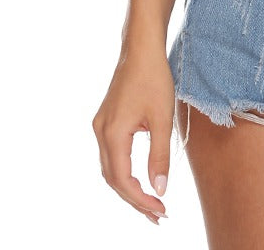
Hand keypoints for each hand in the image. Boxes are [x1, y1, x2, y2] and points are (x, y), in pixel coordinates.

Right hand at [92, 51, 175, 223]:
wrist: (141, 48)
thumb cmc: (154, 78)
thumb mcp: (162, 119)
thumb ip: (160, 156)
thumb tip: (160, 190)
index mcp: (112, 134)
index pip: (123, 180)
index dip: (141, 200)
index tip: (162, 210)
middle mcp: (100, 132)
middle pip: (113, 179)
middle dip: (134, 199)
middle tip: (158, 215)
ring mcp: (100, 126)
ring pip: (110, 168)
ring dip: (128, 187)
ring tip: (151, 203)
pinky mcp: (105, 120)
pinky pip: (111, 154)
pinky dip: (124, 171)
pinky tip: (139, 178)